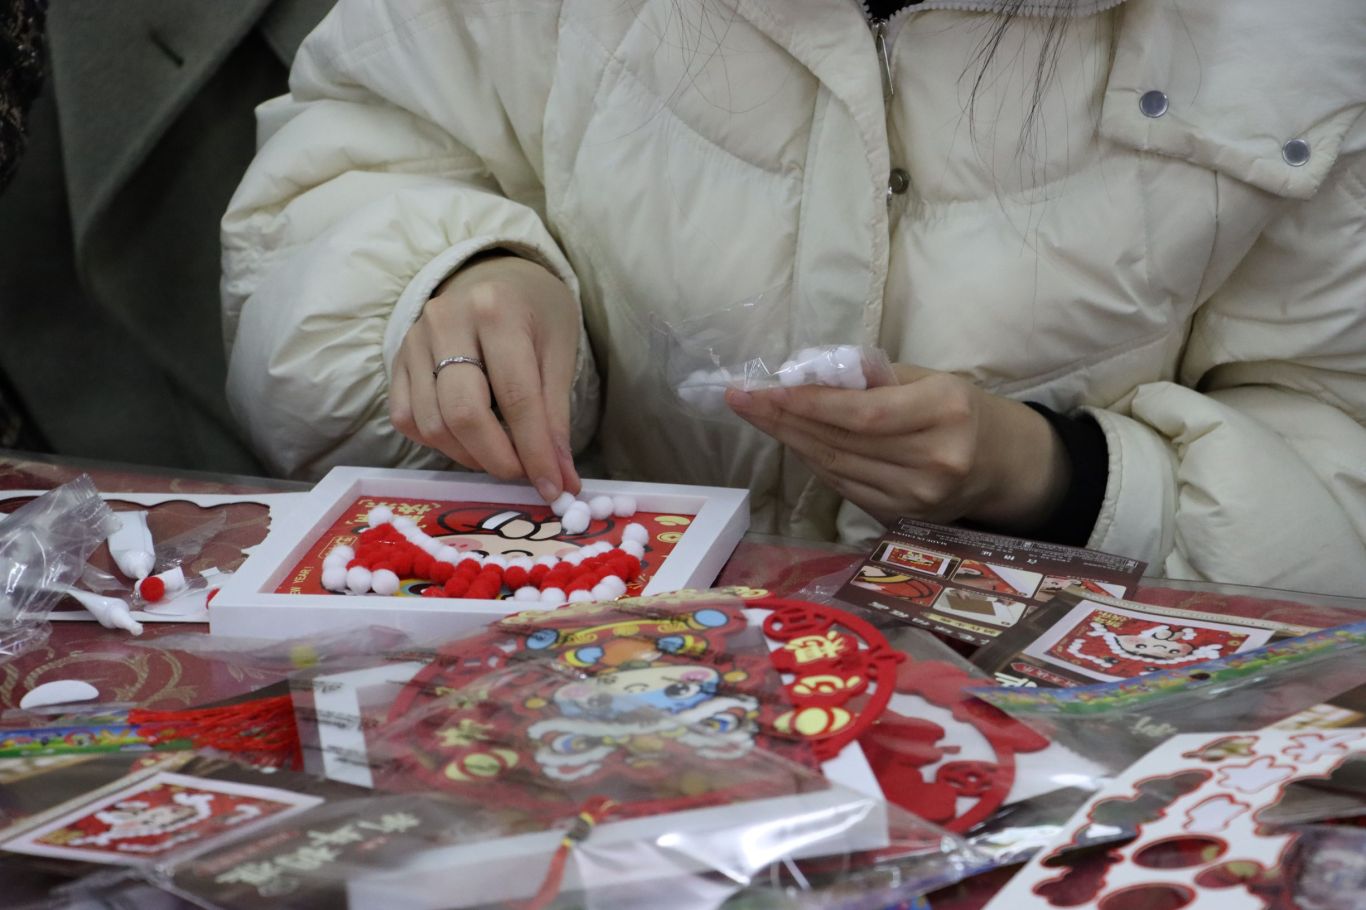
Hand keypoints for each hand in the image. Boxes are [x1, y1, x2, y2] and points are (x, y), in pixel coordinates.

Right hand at [390, 254, 580, 500]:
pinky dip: (439, 442)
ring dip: (469, 456)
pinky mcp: (396, 361)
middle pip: (463, 413)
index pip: (516, 398)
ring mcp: (413, 340)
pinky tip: (467, 440)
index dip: (535, 452)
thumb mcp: (559, 353)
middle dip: (497, 459)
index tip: (553, 490)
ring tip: (501, 455)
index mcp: (496, 311)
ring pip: (432, 424)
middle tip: (522, 476)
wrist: (496, 277)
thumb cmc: (536, 314)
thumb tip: (562, 482)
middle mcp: (445, 321)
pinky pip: (407, 419)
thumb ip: (556, 418)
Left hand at [726, 365, 1068, 532]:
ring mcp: (919, 497)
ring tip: (760, 417)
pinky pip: (845, 487)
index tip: (761, 390)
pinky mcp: (904, 519)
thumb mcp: (926, 377)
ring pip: (836, 469)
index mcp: (945, 411)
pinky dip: (814, 464)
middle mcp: (935, 460)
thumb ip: (871, 377)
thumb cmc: (958, 409)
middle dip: (784, 420)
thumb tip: (805, 374)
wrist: (1002, 464)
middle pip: (841, 443)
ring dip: (792, 442)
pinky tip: (794, 442)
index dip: (806, 404)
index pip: (860, 413)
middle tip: (742, 400)